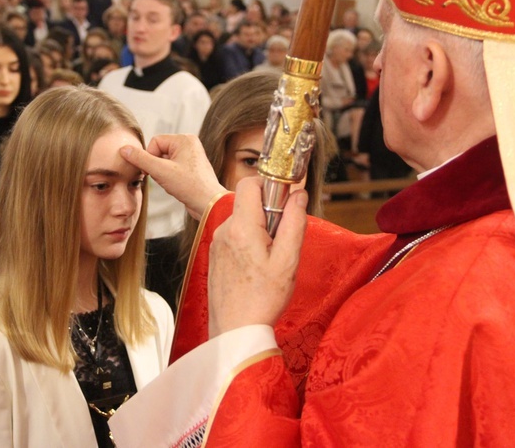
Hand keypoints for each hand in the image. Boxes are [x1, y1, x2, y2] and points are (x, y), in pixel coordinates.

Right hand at [119, 134, 225, 218]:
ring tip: (173, 182)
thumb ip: (141, 159)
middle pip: (159, 151)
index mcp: (184, 139)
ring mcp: (191, 156)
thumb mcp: (160, 171)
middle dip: (157, 166)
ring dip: (162, 173)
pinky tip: (176, 186)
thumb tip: (124, 149)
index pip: (154, 142)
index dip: (150, 157)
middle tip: (164, 178)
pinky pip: (171, 168)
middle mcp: (189, 144)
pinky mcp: (191, 168)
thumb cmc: (190, 186)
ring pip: (164, 161)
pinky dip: (169, 177)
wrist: (209, 204)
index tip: (153, 171)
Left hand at [208, 177, 307, 337]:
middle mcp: (223, 231)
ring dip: (258, 230)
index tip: (284, 203)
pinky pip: (234, 237)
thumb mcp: (288, 261)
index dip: (269, 186)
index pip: (249, 184)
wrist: (234, 331)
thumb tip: (299, 194)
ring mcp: (216, 243)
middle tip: (281, 241)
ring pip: (242, 221)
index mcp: (241, 228)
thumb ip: (294, 223)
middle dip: (268, 213)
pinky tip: (256, 268)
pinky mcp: (215, 256)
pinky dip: (248, 243)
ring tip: (269, 260)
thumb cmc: (262, 299)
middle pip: (247, 203)